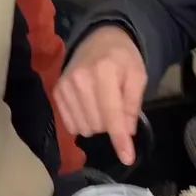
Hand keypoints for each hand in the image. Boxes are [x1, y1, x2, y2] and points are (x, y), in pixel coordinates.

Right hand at [54, 25, 147, 164]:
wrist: (100, 38)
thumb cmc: (123, 58)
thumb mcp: (138, 76)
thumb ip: (133, 104)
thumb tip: (126, 132)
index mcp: (104, 72)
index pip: (112, 114)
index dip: (120, 139)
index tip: (127, 158)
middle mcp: (80, 79)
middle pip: (97, 125)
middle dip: (111, 124)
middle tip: (116, 107)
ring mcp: (65, 85)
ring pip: (83, 127)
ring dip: (96, 124)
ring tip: (102, 104)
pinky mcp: (57, 91)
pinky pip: (70, 124)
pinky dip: (82, 122)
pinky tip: (89, 107)